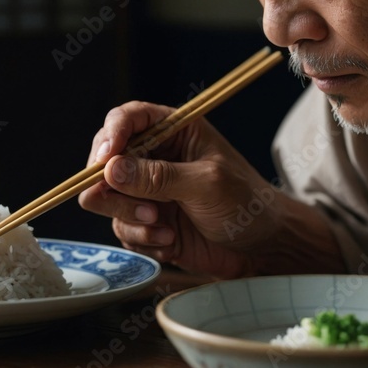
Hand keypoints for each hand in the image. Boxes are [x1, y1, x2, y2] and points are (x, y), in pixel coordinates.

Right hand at [78, 101, 340, 277]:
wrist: (264, 248)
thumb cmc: (246, 203)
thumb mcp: (206, 183)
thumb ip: (158, 177)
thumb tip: (111, 170)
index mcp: (173, 131)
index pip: (126, 119)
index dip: (110, 136)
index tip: (106, 160)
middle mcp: (153, 157)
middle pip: (103, 160)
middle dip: (114, 187)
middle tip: (143, 206)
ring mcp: (145, 191)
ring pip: (105, 199)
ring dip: (130, 217)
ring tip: (162, 227)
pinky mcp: (144, 221)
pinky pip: (120, 228)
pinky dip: (141, 238)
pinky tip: (170, 241)